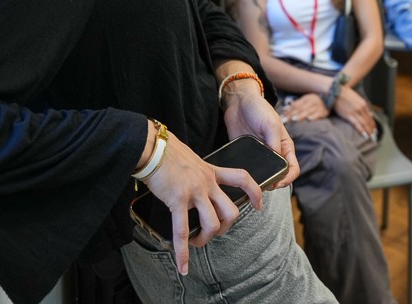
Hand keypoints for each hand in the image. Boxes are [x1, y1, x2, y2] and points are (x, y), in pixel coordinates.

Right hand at [143, 132, 261, 274]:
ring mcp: (194, 191)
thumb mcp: (191, 159)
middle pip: (231, 211)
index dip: (255, 192)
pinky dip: (183, 252)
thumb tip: (192, 183)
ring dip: (205, 239)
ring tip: (195, 241)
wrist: (152, 146)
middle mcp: (207, 182)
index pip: (242, 178)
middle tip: (213, 232)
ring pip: (213, 223)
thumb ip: (197, 172)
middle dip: (225, 228)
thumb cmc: (166, 151)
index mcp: (211, 171)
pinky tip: (183, 266)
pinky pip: (183, 231)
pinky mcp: (178, 200)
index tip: (259, 205)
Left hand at [223, 86, 300, 187]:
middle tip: (263, 186)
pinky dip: (246, 176)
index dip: (288, 179)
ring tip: (252, 184)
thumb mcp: (270, 124)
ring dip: (260, 182)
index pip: (293, 169)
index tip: (277, 183)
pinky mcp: (246, 155)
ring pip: (263, 175)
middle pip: (278, 176)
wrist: (239, 101)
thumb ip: (275, 143)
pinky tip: (241, 177)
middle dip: (273, 184)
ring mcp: (260, 156)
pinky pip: (248, 170)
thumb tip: (277, 163)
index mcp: (285, 147)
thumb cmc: (259, 109)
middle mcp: (274, 153)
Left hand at [278, 93, 328, 123]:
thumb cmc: (314, 101)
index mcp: (305, 99)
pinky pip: (319, 113)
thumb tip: (284, 109)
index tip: (281, 118)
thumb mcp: (305, 100)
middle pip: (299, 109)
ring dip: (301, 115)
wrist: (331, 97)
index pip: (295, 106)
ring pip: (307, 111)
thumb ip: (296, 104)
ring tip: (294, 120)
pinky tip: (309, 119)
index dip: (288, 112)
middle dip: (291, 115)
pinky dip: (314, 116)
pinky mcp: (324, 111)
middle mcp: (310, 102)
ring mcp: (317, 106)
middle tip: (285, 120)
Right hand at [332, 86, 376, 141]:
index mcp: (363, 104)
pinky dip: (361, 130)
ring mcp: (355, 112)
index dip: (373, 124)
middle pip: (368, 121)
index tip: (375, 129)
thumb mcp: (357, 98)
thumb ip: (363, 106)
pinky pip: (356, 124)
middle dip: (371, 129)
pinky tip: (364, 134)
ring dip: (368, 131)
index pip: (370, 116)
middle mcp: (361, 108)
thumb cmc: (345, 94)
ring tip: (370, 137)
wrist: (335, 91)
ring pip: (364, 123)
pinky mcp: (348, 115)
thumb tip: (369, 113)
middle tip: (374, 136)